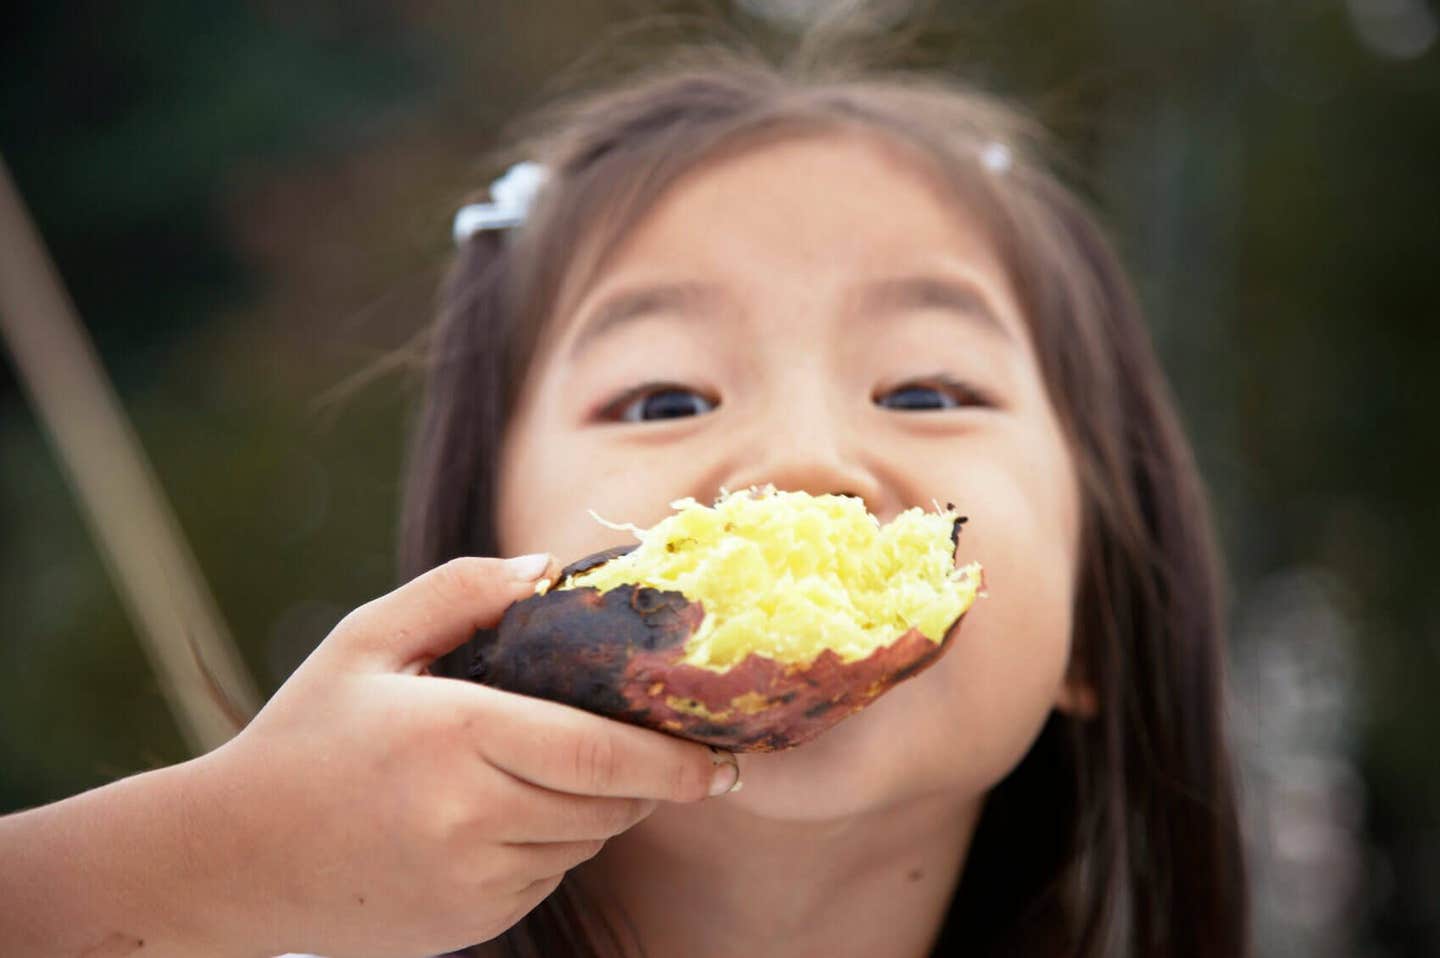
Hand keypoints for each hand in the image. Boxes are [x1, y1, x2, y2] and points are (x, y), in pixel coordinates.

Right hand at [187, 555, 739, 957]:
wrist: (232, 859)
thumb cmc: (306, 735)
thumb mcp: (368, 640)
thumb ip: (461, 591)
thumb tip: (552, 571)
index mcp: (453, 735)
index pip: (600, 753)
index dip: (675, 759)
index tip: (723, 757)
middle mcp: (470, 818)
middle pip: (609, 800)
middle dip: (643, 774)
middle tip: (642, 739)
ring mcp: (472, 882)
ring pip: (586, 841)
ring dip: (596, 805)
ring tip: (540, 766)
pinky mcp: (471, 922)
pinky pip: (551, 877)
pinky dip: (553, 842)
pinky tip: (500, 813)